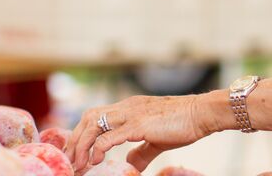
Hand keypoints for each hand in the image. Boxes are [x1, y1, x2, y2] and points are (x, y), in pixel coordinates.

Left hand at [65, 94, 218, 172]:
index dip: (81, 134)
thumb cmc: (184, 124)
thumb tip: (130, 163)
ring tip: (78, 164)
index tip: (75, 152)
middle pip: (88, 117)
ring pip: (94, 124)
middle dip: (75, 140)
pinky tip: (96, 161)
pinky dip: (98, 148)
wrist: (202, 114)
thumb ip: (141, 151)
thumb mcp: (157, 139)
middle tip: (70, 161)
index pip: (95, 116)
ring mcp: (131, 114)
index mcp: (128, 107)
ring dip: (81, 145)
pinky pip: (110, 136)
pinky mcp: (139, 124)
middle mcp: (126, 107)